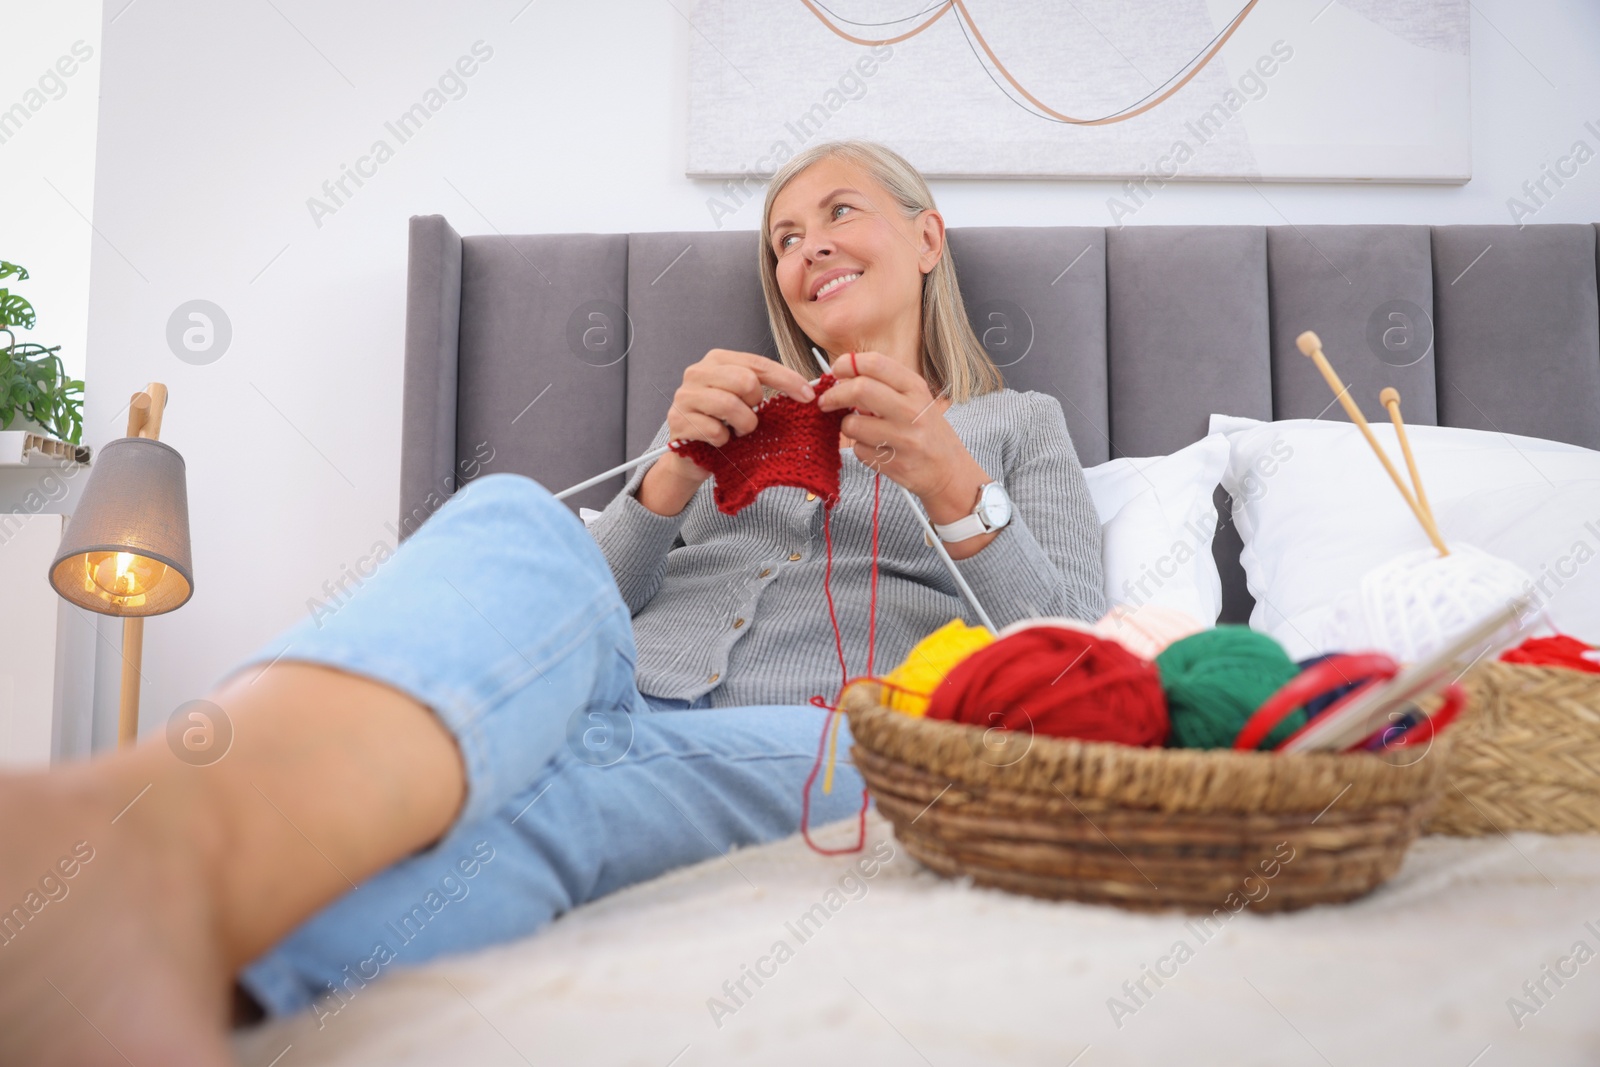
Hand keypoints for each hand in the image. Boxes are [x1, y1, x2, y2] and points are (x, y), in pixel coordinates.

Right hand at [637, 350, 815, 514]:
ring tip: (739, 431)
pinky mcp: (678, 422)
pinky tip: (721, 441)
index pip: (758, 363)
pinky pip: (715, 431)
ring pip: (730, 405)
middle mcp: (697, 372)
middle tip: (752, 417)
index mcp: (717, 360)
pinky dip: (725, 441)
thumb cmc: (724, 423)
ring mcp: (685, 396)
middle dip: (756, 405)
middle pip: (744, 380)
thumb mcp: (745, 400)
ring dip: (744, 425)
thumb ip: (765, 387)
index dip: (786, 379)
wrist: (694, 454)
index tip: (808, 396)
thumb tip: (806, 390)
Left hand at [816, 351, 989, 517]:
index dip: (847, 364)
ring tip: (861, 429)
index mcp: (915, 388)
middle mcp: (912, 411)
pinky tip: (876, 448)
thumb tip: (841, 378)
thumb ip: (883, 385)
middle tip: (826, 401)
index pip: (874, 363)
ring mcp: (903, 439)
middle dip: (834, 395)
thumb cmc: (926, 430)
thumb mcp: (915, 399)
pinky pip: (858, 450)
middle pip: (859, 389)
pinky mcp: (893, 463)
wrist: (949, 470)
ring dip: (847, 426)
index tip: (836, 372)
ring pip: (852, 424)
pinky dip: (860, 448)